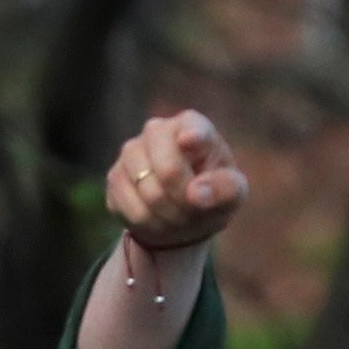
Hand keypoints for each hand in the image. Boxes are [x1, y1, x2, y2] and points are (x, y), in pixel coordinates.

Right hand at [106, 108, 249, 256]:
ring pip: (148, 192)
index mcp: (192, 125)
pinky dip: (147, 223)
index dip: (192, 138)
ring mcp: (131, 151)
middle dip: (184, 201)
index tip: (190, 143)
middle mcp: (157, 130)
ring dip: (168, 216)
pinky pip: (129, 207)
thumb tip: (197, 194)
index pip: (191, 129)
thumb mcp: (233, 193)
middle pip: (169, 170)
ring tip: (178, 217)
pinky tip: (157, 219)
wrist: (182, 213)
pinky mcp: (115, 177)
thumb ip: (225, 188)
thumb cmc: (212, 193)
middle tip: (193, 211)